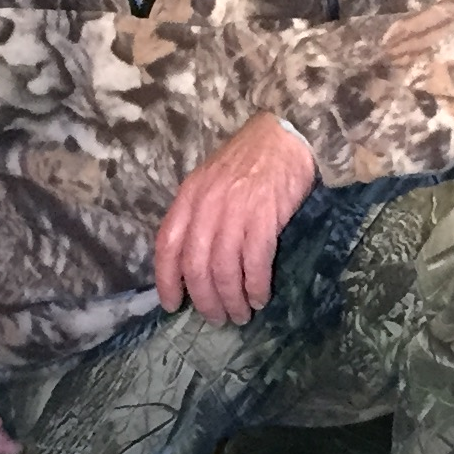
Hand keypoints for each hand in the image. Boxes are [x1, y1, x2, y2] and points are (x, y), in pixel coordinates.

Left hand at [153, 113, 318, 326]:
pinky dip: (255, 286)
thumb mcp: (210, 180)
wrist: (287, 135)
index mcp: (189, 196)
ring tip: (240, 314)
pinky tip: (259, 297)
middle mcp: (207, 205)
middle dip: (205, 300)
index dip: (166, 280)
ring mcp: (235, 211)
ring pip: (224, 270)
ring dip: (231, 299)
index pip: (167, 245)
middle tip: (216, 318)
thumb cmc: (249, 160)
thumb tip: (193, 260)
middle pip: (196, 266)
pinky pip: (254, 263)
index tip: (172, 305)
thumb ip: (198, 213)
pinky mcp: (265, 217)